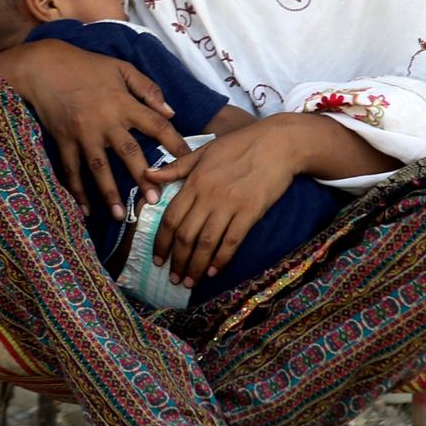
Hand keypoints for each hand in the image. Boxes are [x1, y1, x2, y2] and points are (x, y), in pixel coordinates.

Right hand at [0, 39, 189, 220]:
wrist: (44, 67)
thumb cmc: (87, 65)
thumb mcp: (121, 68)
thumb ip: (148, 88)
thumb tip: (171, 112)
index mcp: (123, 103)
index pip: (155, 125)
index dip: (174, 143)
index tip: (188, 162)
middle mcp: (105, 121)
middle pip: (128, 152)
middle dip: (143, 177)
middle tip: (155, 200)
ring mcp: (83, 133)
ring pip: (99, 168)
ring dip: (110, 193)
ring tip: (121, 215)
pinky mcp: (64, 140)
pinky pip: (71, 170)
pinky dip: (77, 191)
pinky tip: (85, 210)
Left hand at [149, 120, 306, 286]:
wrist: (278, 143)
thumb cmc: (240, 145)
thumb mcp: (204, 151)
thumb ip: (176, 167)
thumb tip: (147, 175)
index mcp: (194, 181)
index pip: (170, 217)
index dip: (162, 242)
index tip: (157, 259)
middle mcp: (208, 195)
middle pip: (185, 235)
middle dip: (177, 260)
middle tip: (173, 279)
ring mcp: (229, 204)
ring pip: (206, 243)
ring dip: (196, 266)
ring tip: (189, 282)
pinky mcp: (250, 212)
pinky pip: (232, 241)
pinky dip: (221, 259)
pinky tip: (214, 272)